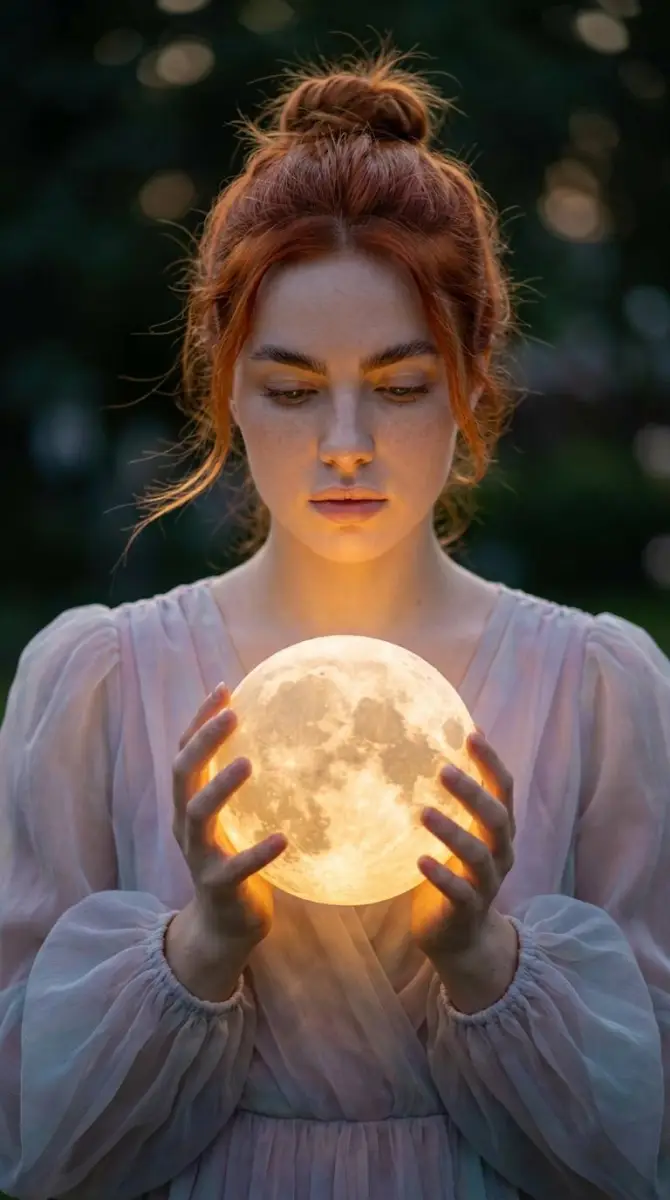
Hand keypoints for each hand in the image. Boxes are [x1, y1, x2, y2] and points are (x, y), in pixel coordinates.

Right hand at [171, 683, 286, 949]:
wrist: (224, 928)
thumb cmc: (236, 860)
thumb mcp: (235, 819)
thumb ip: (241, 787)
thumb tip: (282, 737)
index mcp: (189, 804)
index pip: (185, 751)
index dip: (199, 719)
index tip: (224, 689)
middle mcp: (186, 826)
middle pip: (182, 773)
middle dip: (203, 740)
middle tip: (232, 716)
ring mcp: (199, 856)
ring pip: (198, 814)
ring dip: (220, 786)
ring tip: (247, 762)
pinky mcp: (219, 887)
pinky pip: (236, 868)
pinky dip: (257, 852)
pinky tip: (283, 837)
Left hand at [410, 730, 515, 963]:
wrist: (461, 939)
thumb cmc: (454, 873)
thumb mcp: (458, 834)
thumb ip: (454, 801)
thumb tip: (432, 749)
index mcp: (499, 831)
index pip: (504, 789)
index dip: (491, 762)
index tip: (472, 735)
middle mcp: (500, 854)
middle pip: (497, 819)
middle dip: (473, 792)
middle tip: (443, 770)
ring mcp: (487, 884)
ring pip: (479, 855)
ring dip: (453, 832)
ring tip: (423, 812)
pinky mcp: (467, 911)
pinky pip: (459, 893)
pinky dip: (442, 876)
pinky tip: (420, 860)